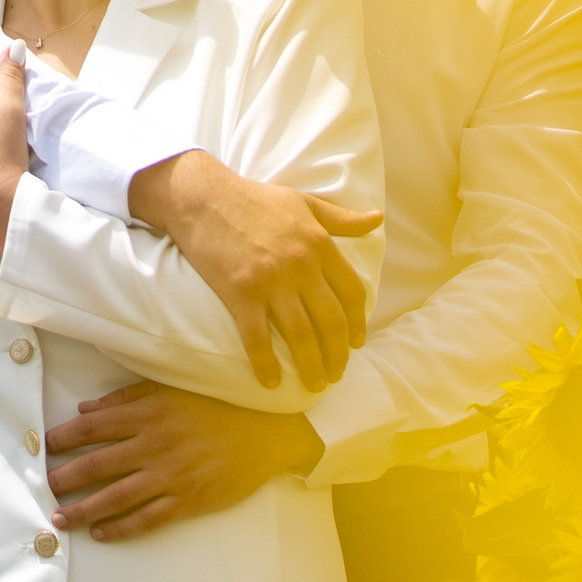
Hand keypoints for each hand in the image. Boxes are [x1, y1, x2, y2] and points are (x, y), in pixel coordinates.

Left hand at [45, 380, 323, 540]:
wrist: (269, 431)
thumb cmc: (220, 406)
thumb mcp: (175, 389)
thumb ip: (129, 396)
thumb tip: (85, 409)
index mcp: (151, 413)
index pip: (95, 427)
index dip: (65, 438)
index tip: (44, 446)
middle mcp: (156, 444)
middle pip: (97, 464)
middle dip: (65, 478)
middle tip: (43, 487)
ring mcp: (172, 475)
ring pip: (116, 497)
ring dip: (83, 510)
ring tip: (59, 519)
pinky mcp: (189, 499)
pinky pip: (147, 518)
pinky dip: (121, 528)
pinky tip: (101, 533)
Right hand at [130, 149, 381, 391]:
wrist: (204, 197)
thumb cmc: (255, 198)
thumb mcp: (305, 203)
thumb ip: (342, 218)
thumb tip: (377, 219)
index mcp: (320, 244)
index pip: (352, 292)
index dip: (358, 322)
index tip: (357, 342)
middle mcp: (301, 266)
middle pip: (331, 321)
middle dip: (338, 354)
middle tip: (337, 373)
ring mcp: (270, 282)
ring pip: (300, 335)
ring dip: (311, 366)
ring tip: (316, 385)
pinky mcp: (240, 294)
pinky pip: (257, 338)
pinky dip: (266, 364)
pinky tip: (272, 382)